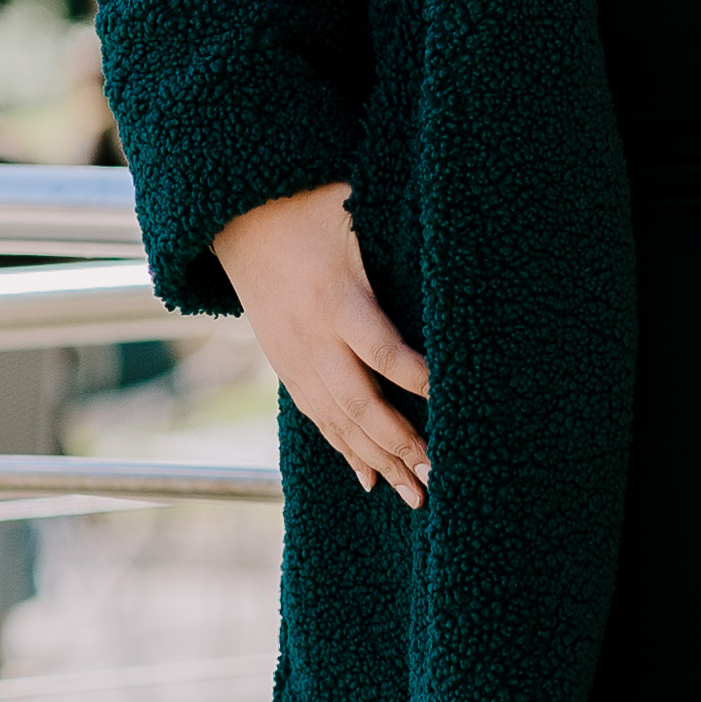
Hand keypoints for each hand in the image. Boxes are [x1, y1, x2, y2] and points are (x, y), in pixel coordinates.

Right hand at [211, 181, 429, 505]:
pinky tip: (370, 480)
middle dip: (399, 443)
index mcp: (336, 298)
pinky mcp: (284, 366)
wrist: (236, 216)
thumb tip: (464, 242)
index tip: (450, 402)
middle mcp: (311, 337)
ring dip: (377, 460)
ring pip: (336, 422)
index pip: (382, 351)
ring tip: (416, 494)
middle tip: (438, 474)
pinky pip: (317, 418)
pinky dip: (345, 451)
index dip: (416, 379)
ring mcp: (293, 357)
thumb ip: (400, 238)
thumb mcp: (355, 213)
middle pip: (357, 402)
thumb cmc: (311, 206)